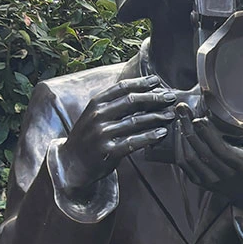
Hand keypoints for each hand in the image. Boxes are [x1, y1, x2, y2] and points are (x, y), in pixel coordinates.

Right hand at [57, 75, 174, 191]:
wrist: (72, 162)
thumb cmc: (89, 136)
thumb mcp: (95, 115)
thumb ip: (113, 104)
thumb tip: (142, 91)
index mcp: (95, 103)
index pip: (121, 88)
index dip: (141, 83)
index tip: (157, 80)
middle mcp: (98, 116)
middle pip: (131, 102)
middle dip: (154, 98)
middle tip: (170, 97)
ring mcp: (102, 134)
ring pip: (135, 121)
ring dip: (156, 117)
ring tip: (170, 115)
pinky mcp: (108, 151)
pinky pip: (133, 141)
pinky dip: (150, 136)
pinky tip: (162, 133)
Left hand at [174, 104, 242, 216]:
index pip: (222, 152)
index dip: (208, 136)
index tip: (199, 117)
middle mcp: (226, 176)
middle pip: (202, 153)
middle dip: (189, 128)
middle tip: (182, 107)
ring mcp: (212, 181)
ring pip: (189, 159)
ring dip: (181, 136)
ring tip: (179, 115)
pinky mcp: (202, 182)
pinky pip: (185, 165)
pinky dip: (179, 147)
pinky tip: (179, 130)